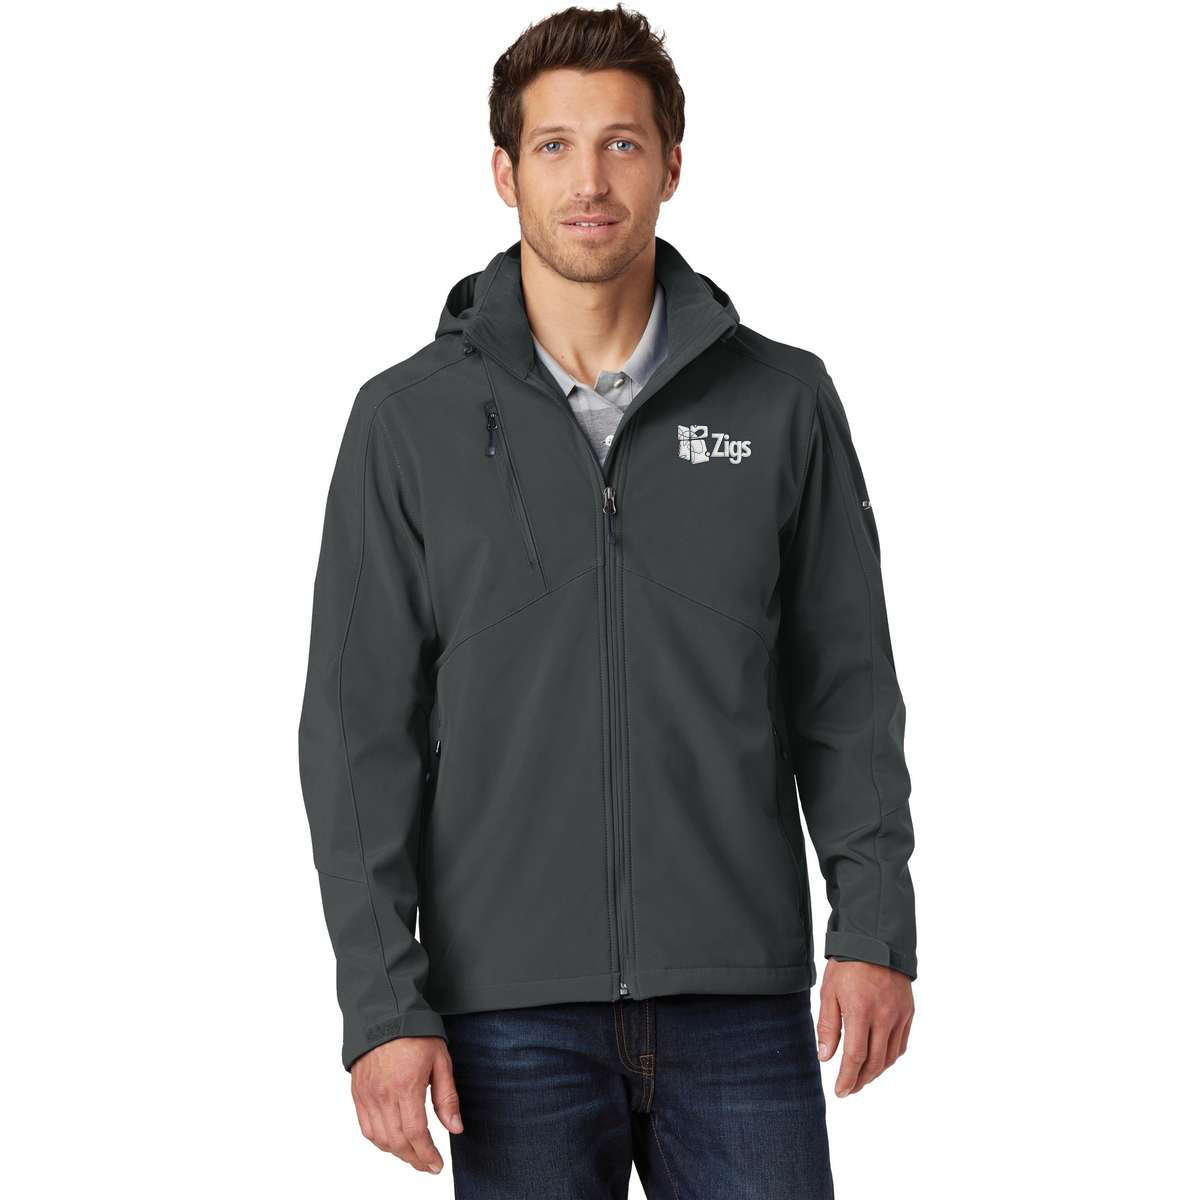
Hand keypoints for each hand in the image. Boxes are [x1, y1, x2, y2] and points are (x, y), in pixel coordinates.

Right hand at [350, 1036, 463, 1172]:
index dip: (427, 1154)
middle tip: (428, 1165)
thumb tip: (455, 1127)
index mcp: (406, 1086)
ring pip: (380, 1139)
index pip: (416, 1133)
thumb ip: (447, 1096)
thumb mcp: (440, 1060)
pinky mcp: (358, 1094)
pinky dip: (380, 1141)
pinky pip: (366, 1128)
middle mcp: (384, 1095)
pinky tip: (392, 1142)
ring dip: (398, 1153)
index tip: (437, 1165)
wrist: (384, 1014)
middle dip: (415, 1159)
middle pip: (397, 1141)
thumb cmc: (415, 1033)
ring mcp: (368, 1095)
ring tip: (414, 1155)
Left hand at [816, 960, 913, 1096]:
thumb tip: (826, 1057)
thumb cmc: (847, 965)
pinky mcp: (908, 1012)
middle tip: (849, 1089)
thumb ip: (828, 1026)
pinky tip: (879, 1060)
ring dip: (876, 1072)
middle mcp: (884, 1016)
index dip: (847, 1078)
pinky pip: (901, 1044)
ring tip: (862, 1078)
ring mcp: (899, 1015)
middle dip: (861, 1080)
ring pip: (890, 1056)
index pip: (856, 1056)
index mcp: (860, 1011)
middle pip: (875, 1062)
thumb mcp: (829, 991)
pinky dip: (890, 1058)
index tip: (840, 1091)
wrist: (875, 940)